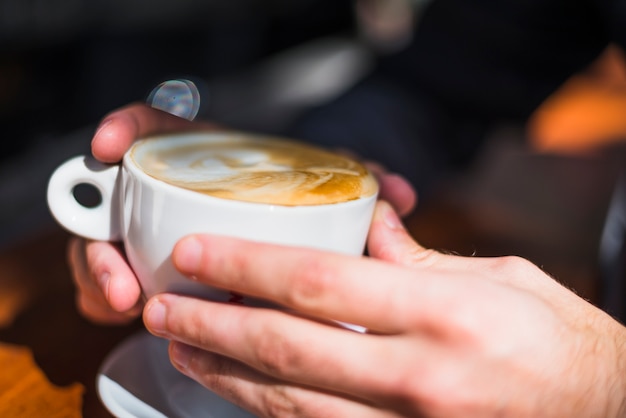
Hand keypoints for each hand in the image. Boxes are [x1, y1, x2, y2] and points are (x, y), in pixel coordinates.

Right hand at [67, 103, 416, 323]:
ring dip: (103, 275)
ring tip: (124, 299)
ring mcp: (146, 232)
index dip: (126, 129)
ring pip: (102, 248)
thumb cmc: (292, 199)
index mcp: (204, 159)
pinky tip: (124, 309)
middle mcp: (166, 192)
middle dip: (101, 238)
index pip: (155, 131)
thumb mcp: (320, 185)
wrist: (274, 230)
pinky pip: (111, 282)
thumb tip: (397, 192)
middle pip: (110, 203)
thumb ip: (354, 180)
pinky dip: (108, 296)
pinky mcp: (141, 267)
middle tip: (119, 272)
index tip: (110, 146)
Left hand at [143, 201, 625, 416]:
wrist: (606, 413)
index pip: (316, 283)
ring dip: (225, 377)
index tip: (195, 255)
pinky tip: (239, 396)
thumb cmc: (557, 341)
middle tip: (162, 305)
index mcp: (442, 313)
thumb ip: (418, 256)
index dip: (244, 266)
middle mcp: (418, 377)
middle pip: (286, 348)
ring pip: (289, 405)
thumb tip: (364, 223)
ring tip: (181, 349)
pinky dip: (270, 415)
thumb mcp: (497, 280)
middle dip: (212, 324)